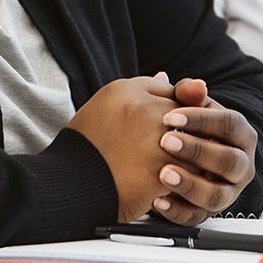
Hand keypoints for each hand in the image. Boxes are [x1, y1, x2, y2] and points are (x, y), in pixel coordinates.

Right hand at [67, 75, 179, 220]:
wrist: (70, 186)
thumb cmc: (87, 146)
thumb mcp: (106, 105)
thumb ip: (141, 90)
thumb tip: (166, 76)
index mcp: (126, 90)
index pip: (169, 90)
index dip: (171, 111)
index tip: (163, 127)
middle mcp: (142, 109)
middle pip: (185, 114)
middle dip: (185, 131)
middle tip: (171, 148)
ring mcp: (153, 140)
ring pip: (192, 143)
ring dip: (188, 156)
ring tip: (174, 167)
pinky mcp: (160, 172)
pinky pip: (188, 172)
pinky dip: (184, 178)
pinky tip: (170, 183)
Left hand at [152, 77, 257, 224]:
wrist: (191, 152)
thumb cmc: (192, 124)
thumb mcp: (192, 105)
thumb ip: (189, 93)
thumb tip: (195, 85)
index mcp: (241, 134)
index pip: (230, 125)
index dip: (202, 120)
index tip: (170, 116)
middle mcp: (241, 166)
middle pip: (229, 162)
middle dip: (197, 151)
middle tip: (166, 141)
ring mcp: (228, 192)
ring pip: (217, 196)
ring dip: (189, 185)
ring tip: (162, 173)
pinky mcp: (209, 213)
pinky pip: (196, 217)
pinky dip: (176, 211)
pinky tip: (157, 200)